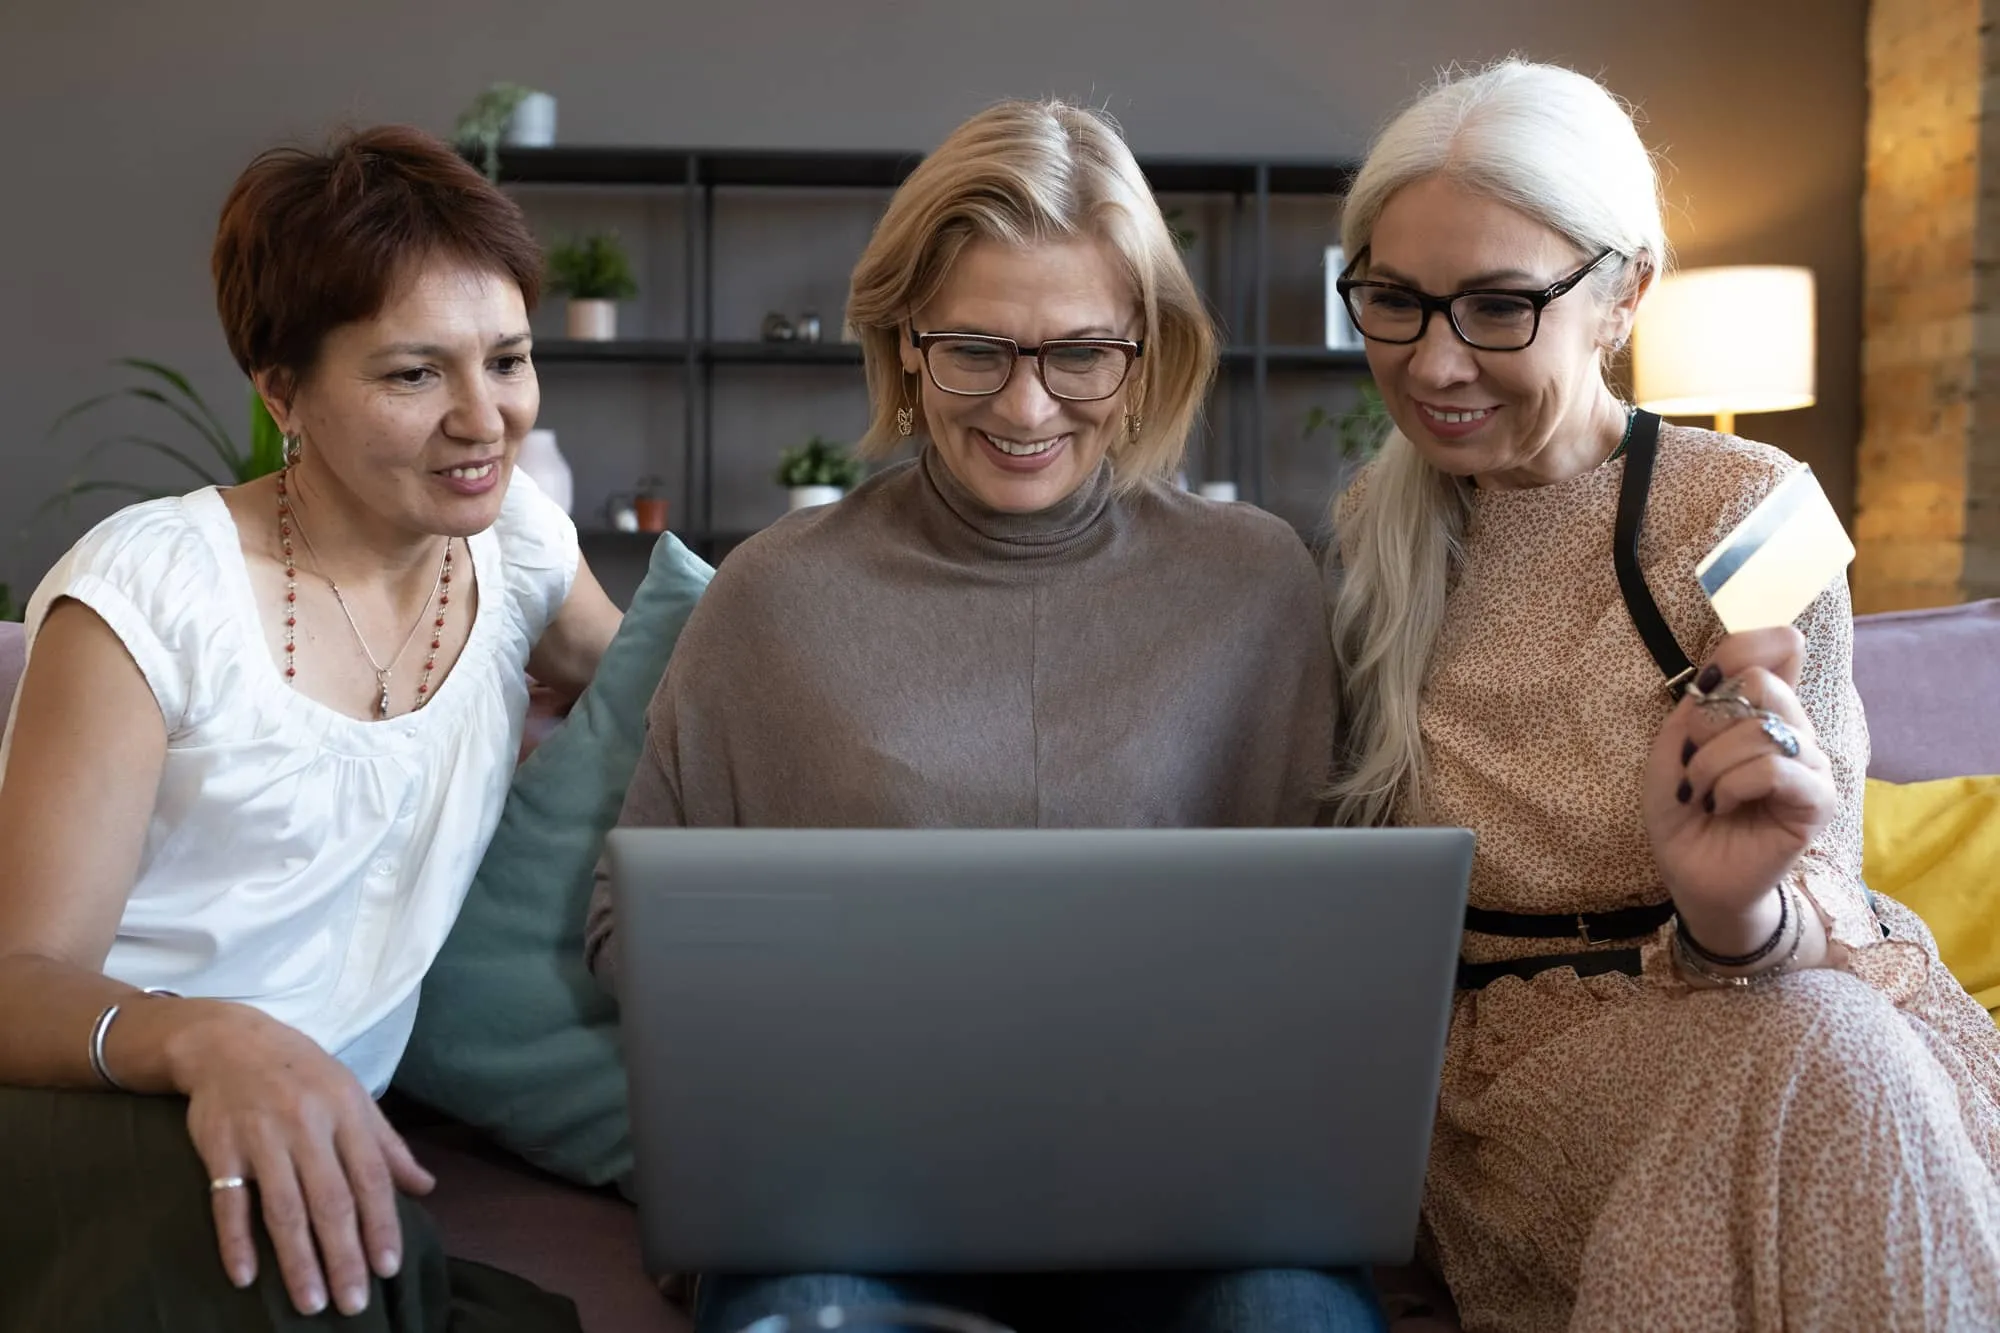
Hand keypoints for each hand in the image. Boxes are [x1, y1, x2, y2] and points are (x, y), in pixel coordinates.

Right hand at [167, 1003, 434, 1315]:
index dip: (382, 1224)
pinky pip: (228, 1202)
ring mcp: (261, 1138)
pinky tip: (246, 1276)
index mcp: (346, 1113)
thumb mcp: (353, 1096)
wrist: (228, 1040)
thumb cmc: (302, 1073)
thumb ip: (388, 1146)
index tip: (389, 1267)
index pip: (371, 1178)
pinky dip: (236, 1240)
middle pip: (330, 1201)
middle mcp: (307, 1126)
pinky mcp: (219, 1148)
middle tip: (353, 1302)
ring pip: (284, 1208)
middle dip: (344, 1256)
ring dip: (298, 1260)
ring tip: (311, 1303)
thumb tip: (426, 1187)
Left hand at [1642, 628, 1837, 945]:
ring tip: (1702, 794)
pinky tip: (1723, 805)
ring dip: (1712, 764)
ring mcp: (1811, 763)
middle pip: (1764, 682)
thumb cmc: (1684, 810)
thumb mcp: (1673, 749)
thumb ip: (1698, 705)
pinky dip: (1733, 785)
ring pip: (1763, 730)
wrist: (1691, 872)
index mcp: (1763, 708)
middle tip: (1693, 762)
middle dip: (1709, 723)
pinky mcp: (1818, 800)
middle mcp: (1794, 728)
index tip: (1707, 685)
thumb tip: (1723, 670)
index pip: (1778, 645)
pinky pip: (1775, 769)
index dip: (1744, 646)